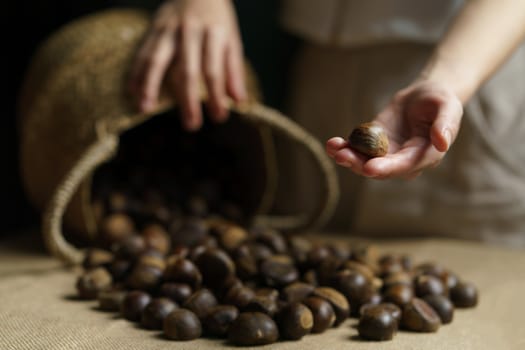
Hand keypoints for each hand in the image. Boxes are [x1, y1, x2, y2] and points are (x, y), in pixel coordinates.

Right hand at [128, 0, 245, 130]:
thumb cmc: (217, 20)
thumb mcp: (232, 39)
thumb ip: (234, 70)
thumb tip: (238, 101)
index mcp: (214, 34)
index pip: (215, 70)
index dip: (217, 96)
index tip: (219, 118)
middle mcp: (190, 32)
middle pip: (187, 70)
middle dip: (188, 100)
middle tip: (190, 125)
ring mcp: (169, 29)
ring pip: (157, 60)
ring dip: (150, 85)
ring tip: (145, 109)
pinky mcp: (153, 28)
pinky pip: (142, 51)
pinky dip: (135, 71)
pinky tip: (131, 90)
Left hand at [326, 81, 462, 178]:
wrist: (425, 95)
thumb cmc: (441, 101)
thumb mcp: (448, 107)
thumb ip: (446, 124)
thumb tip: (442, 143)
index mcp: (424, 156)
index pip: (404, 166)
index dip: (386, 168)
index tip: (369, 168)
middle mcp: (403, 160)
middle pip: (380, 168)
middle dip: (360, 164)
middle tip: (342, 156)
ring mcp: (386, 153)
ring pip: (365, 161)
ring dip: (348, 157)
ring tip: (333, 148)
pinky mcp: (373, 143)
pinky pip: (357, 148)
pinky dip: (344, 147)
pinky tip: (332, 144)